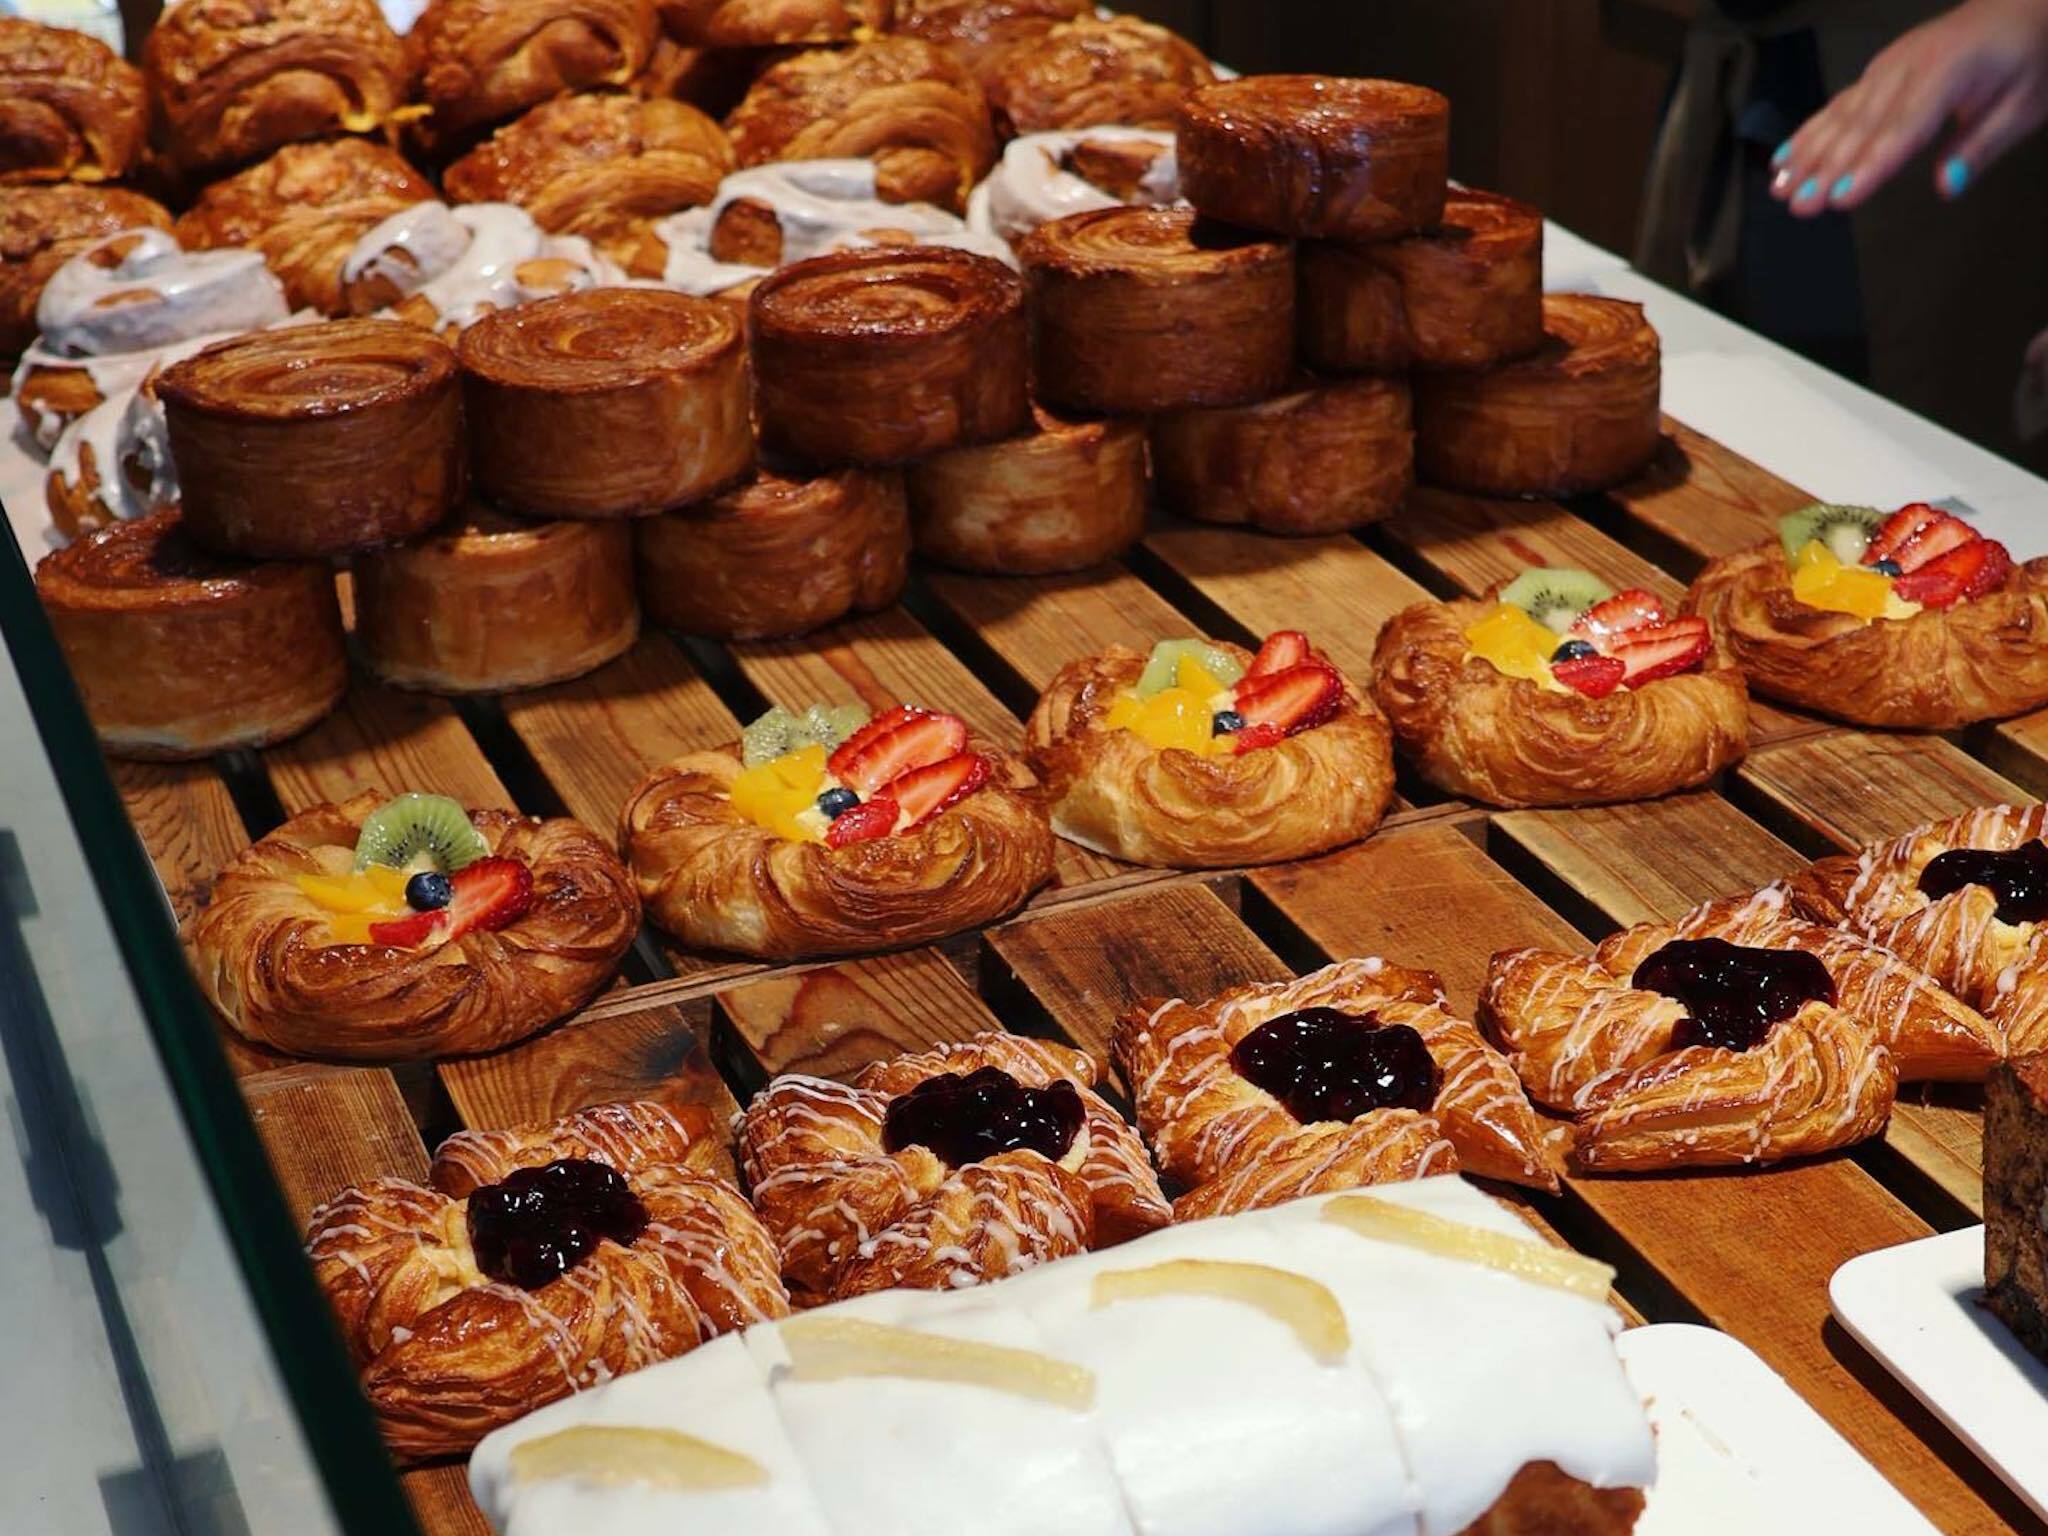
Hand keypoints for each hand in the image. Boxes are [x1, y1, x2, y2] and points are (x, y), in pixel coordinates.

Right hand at [1770, 0, 2047, 215]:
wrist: (2021, 6)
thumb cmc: (2026, 55)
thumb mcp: (2026, 104)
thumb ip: (1982, 146)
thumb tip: (1950, 184)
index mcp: (1950, 71)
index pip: (1903, 129)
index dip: (1870, 166)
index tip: (1841, 197)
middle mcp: (1909, 67)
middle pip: (1862, 127)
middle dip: (1826, 169)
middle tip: (1800, 204)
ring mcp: (1888, 67)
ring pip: (1842, 117)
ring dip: (1808, 155)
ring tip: (1781, 188)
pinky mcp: (1877, 72)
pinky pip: (1838, 105)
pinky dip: (1808, 132)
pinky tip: (1785, 157)